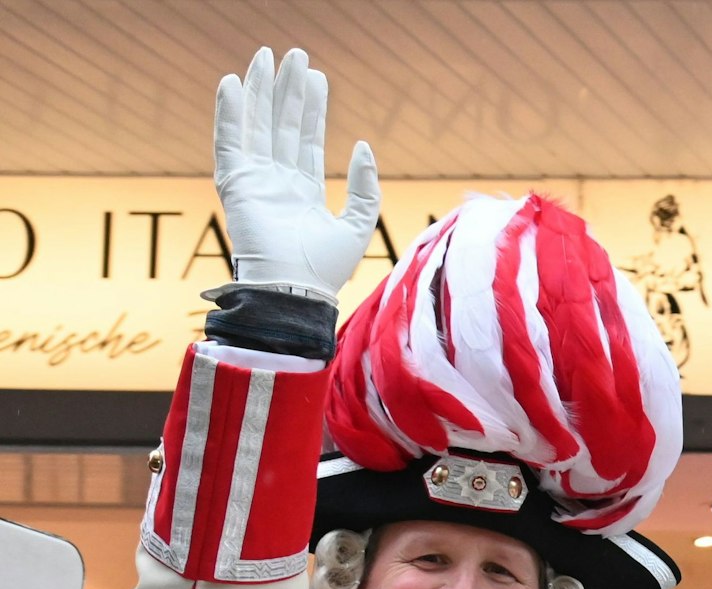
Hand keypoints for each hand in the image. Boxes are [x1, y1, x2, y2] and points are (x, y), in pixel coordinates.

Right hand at [213, 47, 378, 300]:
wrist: (295, 291)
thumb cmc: (326, 270)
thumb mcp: (357, 225)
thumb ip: (364, 188)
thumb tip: (361, 146)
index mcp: (302, 193)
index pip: (305, 140)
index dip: (311, 108)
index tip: (317, 77)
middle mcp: (276, 184)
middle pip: (281, 126)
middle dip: (287, 91)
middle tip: (295, 54)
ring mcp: (254, 182)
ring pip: (256, 126)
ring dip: (260, 91)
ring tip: (267, 57)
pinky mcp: (234, 185)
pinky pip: (229, 140)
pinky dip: (230, 112)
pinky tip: (234, 83)